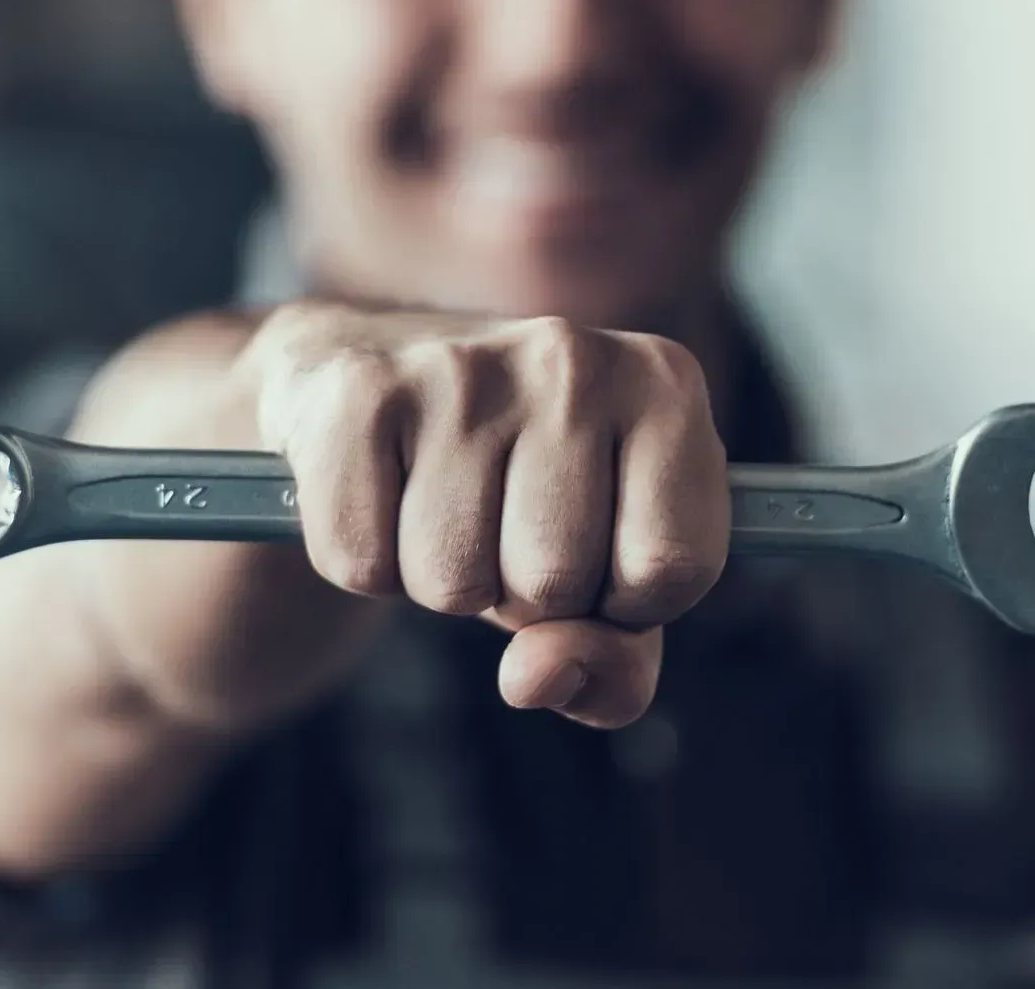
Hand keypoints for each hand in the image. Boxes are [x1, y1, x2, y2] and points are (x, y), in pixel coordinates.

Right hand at [241, 302, 731, 726]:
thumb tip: (531, 676)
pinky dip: (367, 559)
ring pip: (454, 582)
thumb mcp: (605, 579)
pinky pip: (363, 563)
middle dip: (522, 595)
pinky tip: (383, 489)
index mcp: (665, 386)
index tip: (602, 555)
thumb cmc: (515, 492)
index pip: (674, 566)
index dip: (627, 602)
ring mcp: (461, 365)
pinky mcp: (360, 389)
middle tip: (503, 526)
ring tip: (444, 506)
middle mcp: (572, 358)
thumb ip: (614, 664)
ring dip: (442, 580)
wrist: (369, 374)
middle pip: (556, 580)